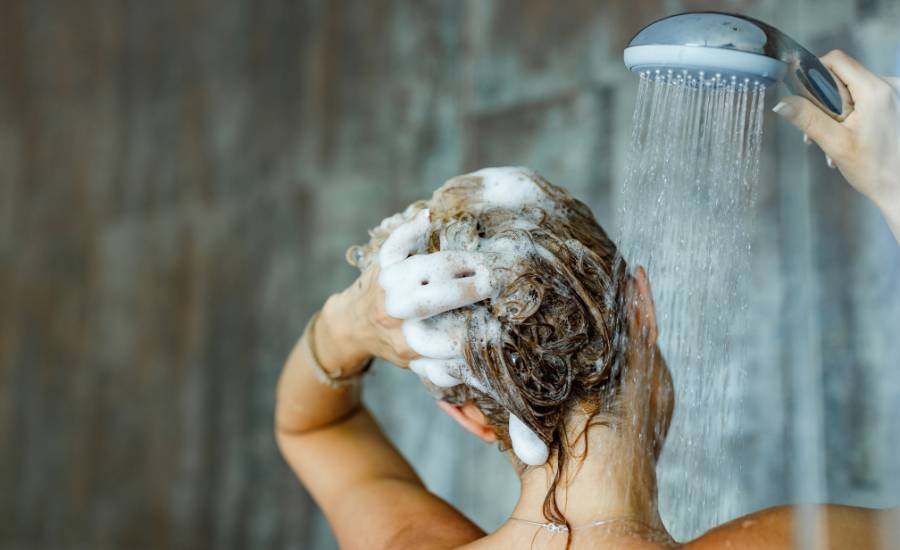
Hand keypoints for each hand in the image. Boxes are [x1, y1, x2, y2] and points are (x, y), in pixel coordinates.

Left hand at [315, 208, 497, 373]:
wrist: (352, 325)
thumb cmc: (396, 343)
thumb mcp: (420, 365)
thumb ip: (449, 370)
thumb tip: (487, 377)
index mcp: (410, 344)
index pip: (452, 338)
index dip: (480, 329)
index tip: (503, 319)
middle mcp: (397, 315)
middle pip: (436, 298)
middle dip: (469, 289)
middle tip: (495, 282)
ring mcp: (388, 286)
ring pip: (422, 268)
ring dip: (455, 262)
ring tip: (480, 262)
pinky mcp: (382, 264)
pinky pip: (395, 244)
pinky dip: (410, 229)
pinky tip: (428, 219)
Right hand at [772, 50, 899, 239]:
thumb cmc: (875, 169)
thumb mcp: (835, 143)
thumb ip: (807, 118)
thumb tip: (782, 102)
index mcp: (875, 90)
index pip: (836, 60)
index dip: (815, 73)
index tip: (805, 97)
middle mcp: (889, 85)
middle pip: (843, 75)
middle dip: (824, 101)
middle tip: (819, 129)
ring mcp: (894, 94)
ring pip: (852, 88)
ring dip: (836, 112)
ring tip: (833, 140)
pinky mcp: (894, 104)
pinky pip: (864, 98)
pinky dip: (850, 115)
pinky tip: (846, 137)